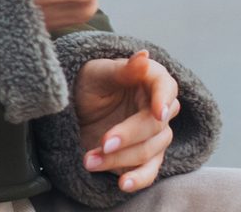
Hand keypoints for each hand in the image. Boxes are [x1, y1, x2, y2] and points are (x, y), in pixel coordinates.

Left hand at [75, 49, 179, 194]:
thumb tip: (144, 57)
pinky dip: (138, 179)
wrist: (74, 110)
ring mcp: (152, 135)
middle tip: (103, 142)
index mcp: (149, 80)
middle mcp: (156, 109)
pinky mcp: (143, 158)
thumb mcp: (97, 72)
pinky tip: (122, 184)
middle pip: (156, 125)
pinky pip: (149, 171)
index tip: (158, 112)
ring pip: (150, 150)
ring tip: (89, 160)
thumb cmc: (88, 84)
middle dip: (129, 136)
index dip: (163, 99)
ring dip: (120, 158)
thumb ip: (122, 69)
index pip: (166, 86)